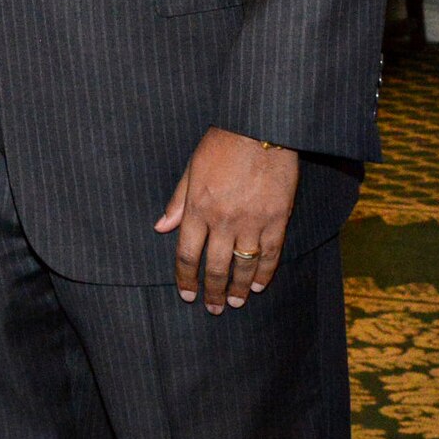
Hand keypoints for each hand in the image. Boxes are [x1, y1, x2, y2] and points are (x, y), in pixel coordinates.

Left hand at [155, 126, 298, 312]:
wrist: (260, 129)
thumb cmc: (221, 145)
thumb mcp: (192, 169)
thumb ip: (178, 201)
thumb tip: (161, 227)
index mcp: (198, 207)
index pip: (187, 253)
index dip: (185, 277)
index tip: (186, 293)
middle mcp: (223, 220)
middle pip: (214, 266)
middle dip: (211, 291)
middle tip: (212, 309)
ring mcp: (252, 222)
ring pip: (243, 265)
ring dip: (238, 288)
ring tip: (235, 302)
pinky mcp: (277, 219)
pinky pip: (271, 254)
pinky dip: (265, 273)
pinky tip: (260, 286)